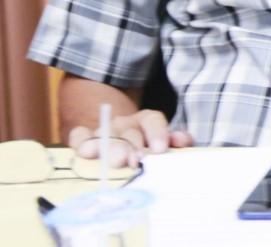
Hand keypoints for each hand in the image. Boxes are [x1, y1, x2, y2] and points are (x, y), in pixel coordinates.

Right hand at [68, 109, 193, 166]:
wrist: (117, 146)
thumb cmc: (145, 152)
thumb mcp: (162, 145)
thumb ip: (176, 142)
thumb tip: (182, 141)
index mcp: (145, 121)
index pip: (152, 120)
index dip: (157, 133)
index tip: (160, 149)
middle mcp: (124, 124)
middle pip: (128, 131)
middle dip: (132, 146)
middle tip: (134, 160)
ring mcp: (102, 131)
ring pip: (105, 135)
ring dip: (111, 147)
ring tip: (116, 160)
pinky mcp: (82, 141)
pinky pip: (78, 136)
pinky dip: (81, 142)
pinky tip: (85, 152)